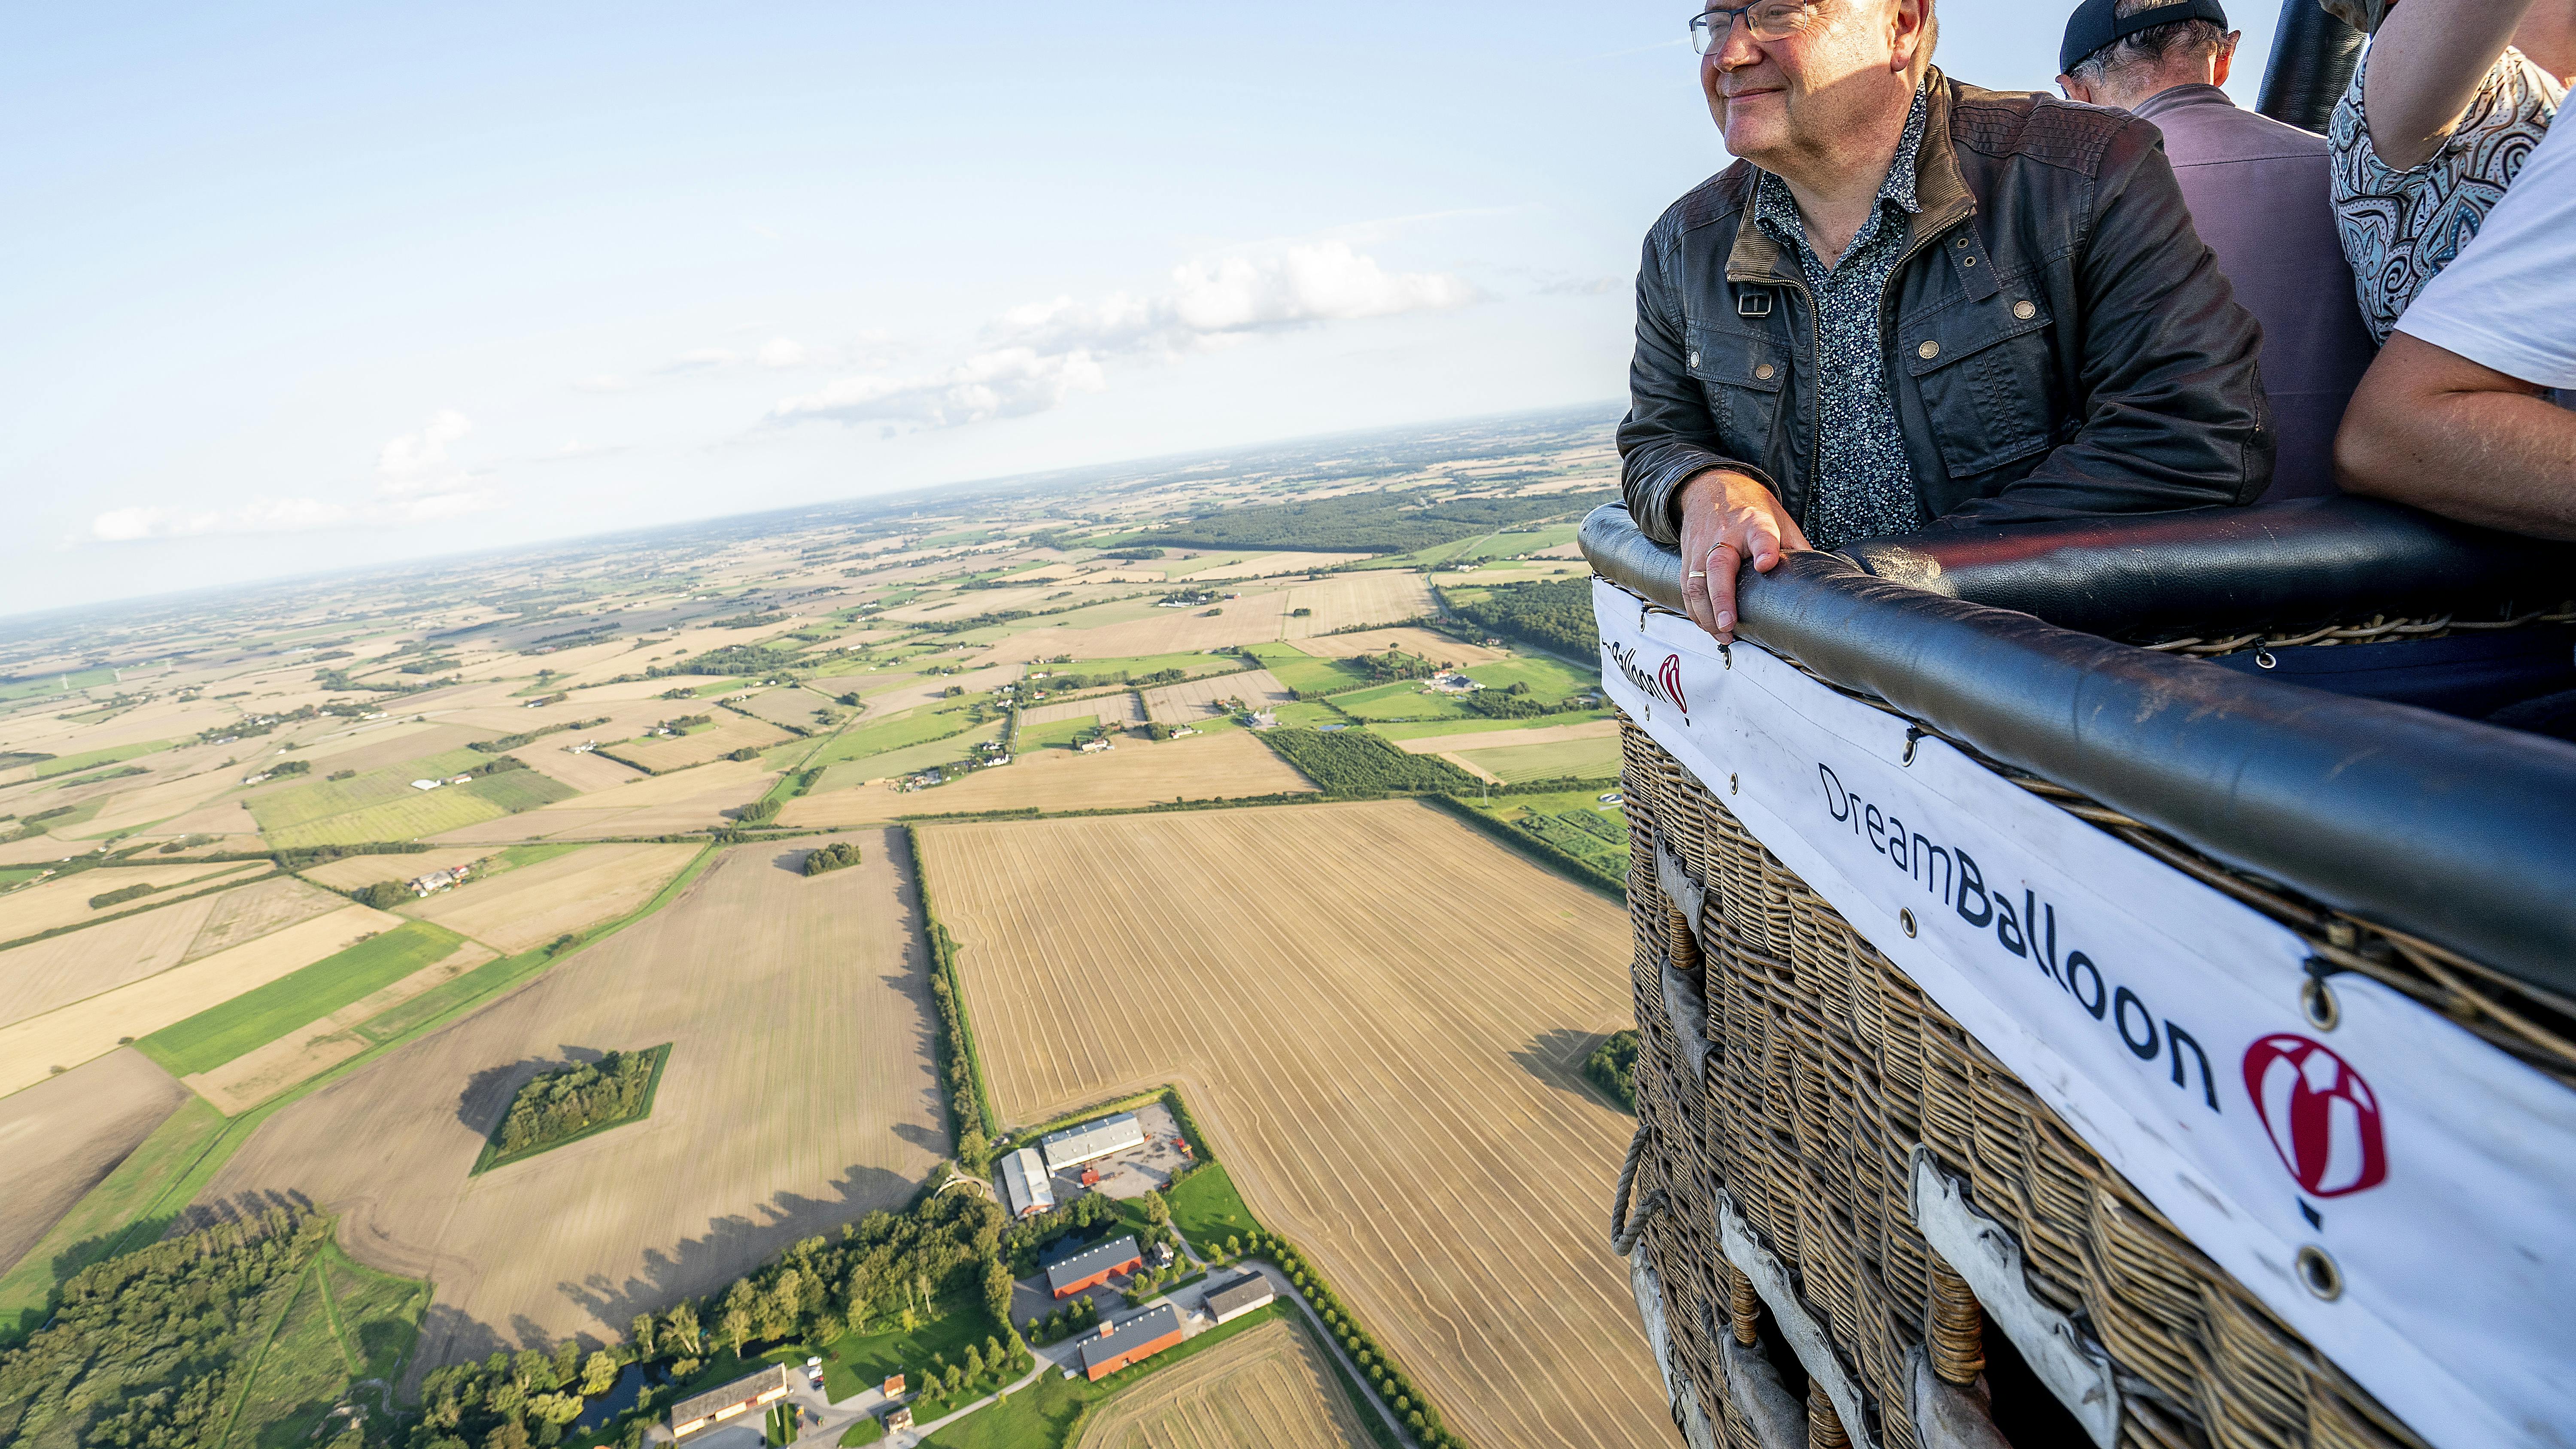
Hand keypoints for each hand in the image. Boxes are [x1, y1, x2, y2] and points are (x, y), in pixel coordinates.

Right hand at [1677, 468, 1808, 643]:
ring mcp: (1702, 547)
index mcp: (1754, 524)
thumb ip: (1796, 548)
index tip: (1766, 564)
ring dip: (1706, 613)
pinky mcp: (1688, 558)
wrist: (1712, 487)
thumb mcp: (1780, 521)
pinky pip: (1687, 588)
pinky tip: (1708, 626)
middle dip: (1721, 598)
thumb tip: (1819, 578)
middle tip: (1729, 624)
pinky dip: (1695, 611)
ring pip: (1696, 582)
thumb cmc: (1750, 509)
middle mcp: (1725, 535)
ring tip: (1723, 634)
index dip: (1764, 549)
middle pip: (1718, 565)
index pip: (1761, 535)